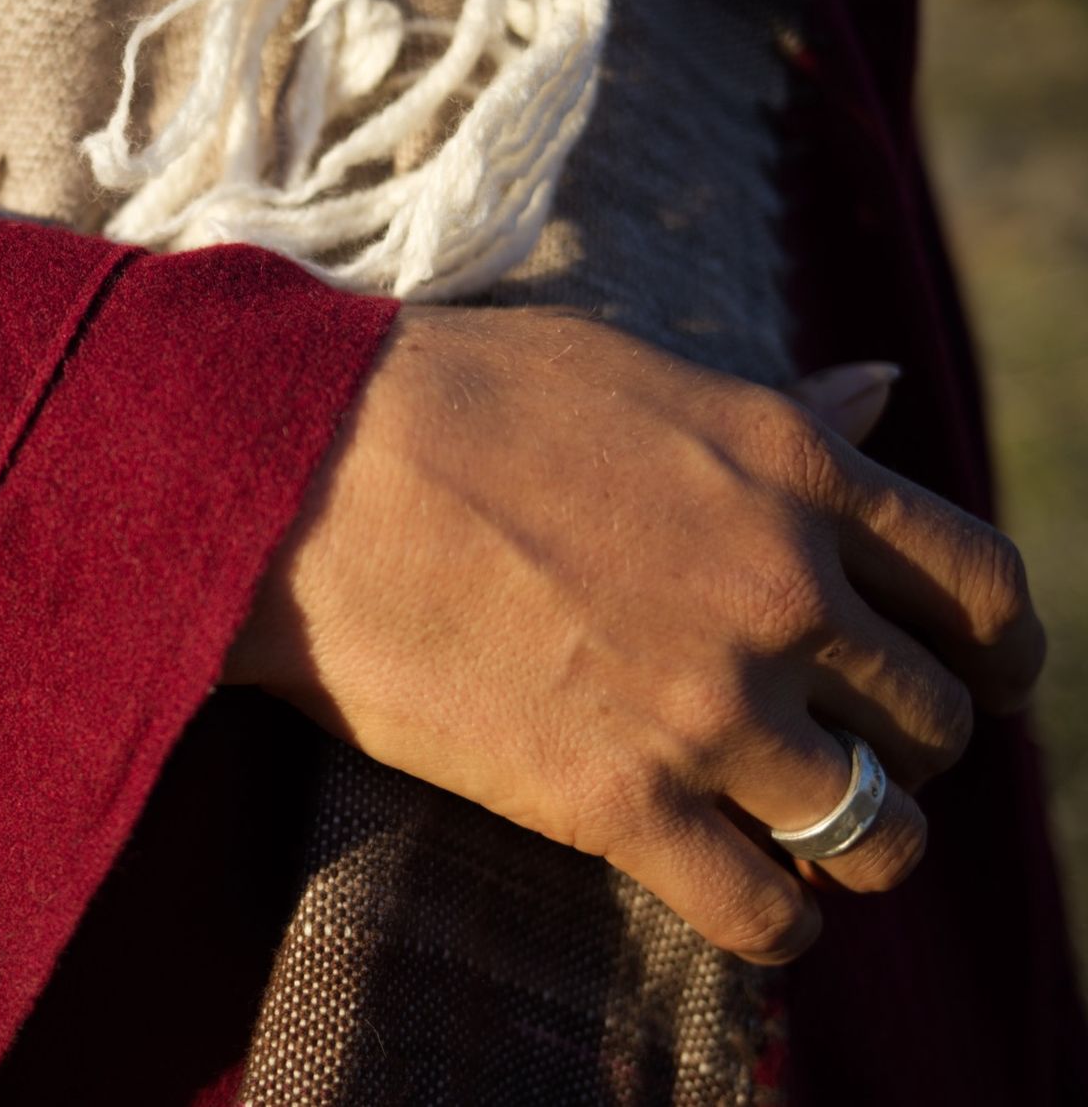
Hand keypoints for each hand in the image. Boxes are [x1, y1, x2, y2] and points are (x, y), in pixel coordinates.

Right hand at [227, 307, 1044, 963]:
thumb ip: (769, 411)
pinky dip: (779, 927)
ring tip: (807, 843)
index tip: (982, 686)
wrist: (299, 474)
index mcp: (790, 470)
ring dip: (856, 849)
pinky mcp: (616, 803)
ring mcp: (707, 703)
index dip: (999, 653)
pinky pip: (765, 915)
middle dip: (905, 751)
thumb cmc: (444, 400)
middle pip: (931, 721)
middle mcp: (779, 589)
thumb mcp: (633, 372)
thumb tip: (877, 391)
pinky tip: (751, 907)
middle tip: (849, 760)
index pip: (978, 585)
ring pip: (877, 832)